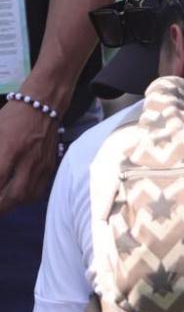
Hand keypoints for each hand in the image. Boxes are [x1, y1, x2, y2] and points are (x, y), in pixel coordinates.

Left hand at [0, 99, 59, 216]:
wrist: (44, 103)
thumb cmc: (12, 116)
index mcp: (10, 148)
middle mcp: (28, 159)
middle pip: (13, 196)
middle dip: (0, 208)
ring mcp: (42, 164)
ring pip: (27, 197)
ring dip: (12, 206)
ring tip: (2, 207)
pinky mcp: (50, 166)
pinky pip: (38, 190)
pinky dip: (26, 199)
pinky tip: (17, 198)